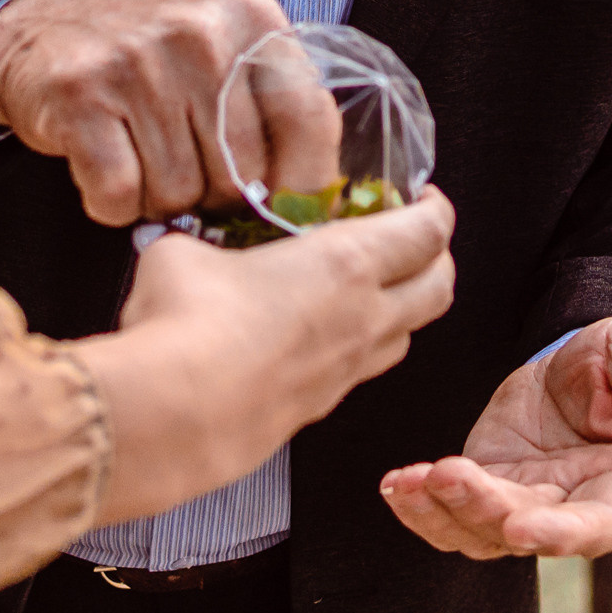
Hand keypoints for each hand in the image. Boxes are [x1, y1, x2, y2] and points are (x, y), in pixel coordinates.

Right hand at [0, 0, 334, 224]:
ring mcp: (139, 62)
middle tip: (186, 176)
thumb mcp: (225, 56)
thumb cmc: (148, 58)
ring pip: (178, 193)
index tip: (286, 215)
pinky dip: (111, 203)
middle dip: (215, 198)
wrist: (39, 28)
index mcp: (253, 22)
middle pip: (241, 175)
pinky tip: (106, 168)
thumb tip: (316, 204)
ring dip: (159, 201)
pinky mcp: (81, 95)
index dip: (303, 185)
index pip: (310, 119)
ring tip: (140, 160)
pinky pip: (119, 195)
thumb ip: (274, 110)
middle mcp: (202, 35)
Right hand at [73, 190, 456, 525]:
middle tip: (412, 241)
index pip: (428, 231)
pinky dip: (355, 352)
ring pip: (406, 337)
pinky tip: (316, 340)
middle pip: (439, 288)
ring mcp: (344, 372)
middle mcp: (362, 319)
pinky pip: (358, 375)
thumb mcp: (184, 252)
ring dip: (401, 310)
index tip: (420, 196)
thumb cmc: (188, 327)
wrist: (172, 416)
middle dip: (436, 259)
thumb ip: (200, 242)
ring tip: (369, 291)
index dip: (435, 208)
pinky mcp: (317, 411)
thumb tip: (183, 246)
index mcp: (346, 264)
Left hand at [379, 317, 611, 558]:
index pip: (597, 523)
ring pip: (479, 532)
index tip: (521, 529)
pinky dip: (420, 505)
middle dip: (483, 510)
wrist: (582, 370)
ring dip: (440, 513)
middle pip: (527, 529)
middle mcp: (573, 508)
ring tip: (407, 482)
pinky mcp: (486, 493)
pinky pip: (450, 514)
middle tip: (446, 476)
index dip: (561, 533)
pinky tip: (396, 484)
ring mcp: (526, 506)